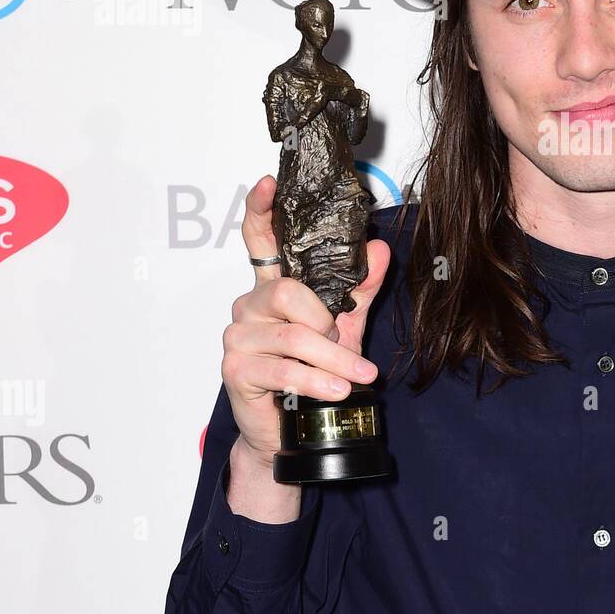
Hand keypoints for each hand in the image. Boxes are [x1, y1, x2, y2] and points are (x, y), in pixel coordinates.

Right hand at [220, 174, 390, 500]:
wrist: (290, 430)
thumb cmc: (313, 372)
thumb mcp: (346, 326)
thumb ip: (359, 288)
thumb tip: (378, 249)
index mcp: (274, 287)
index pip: (259, 239)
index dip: (261, 210)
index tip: (269, 183)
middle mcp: (250, 305)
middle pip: (288, 291)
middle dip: (327, 322)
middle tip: (346, 344)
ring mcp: (238, 337)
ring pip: (292, 335)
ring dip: (333, 359)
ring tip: (356, 377)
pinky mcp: (236, 370)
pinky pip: (282, 368)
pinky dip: (316, 379)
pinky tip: (336, 390)